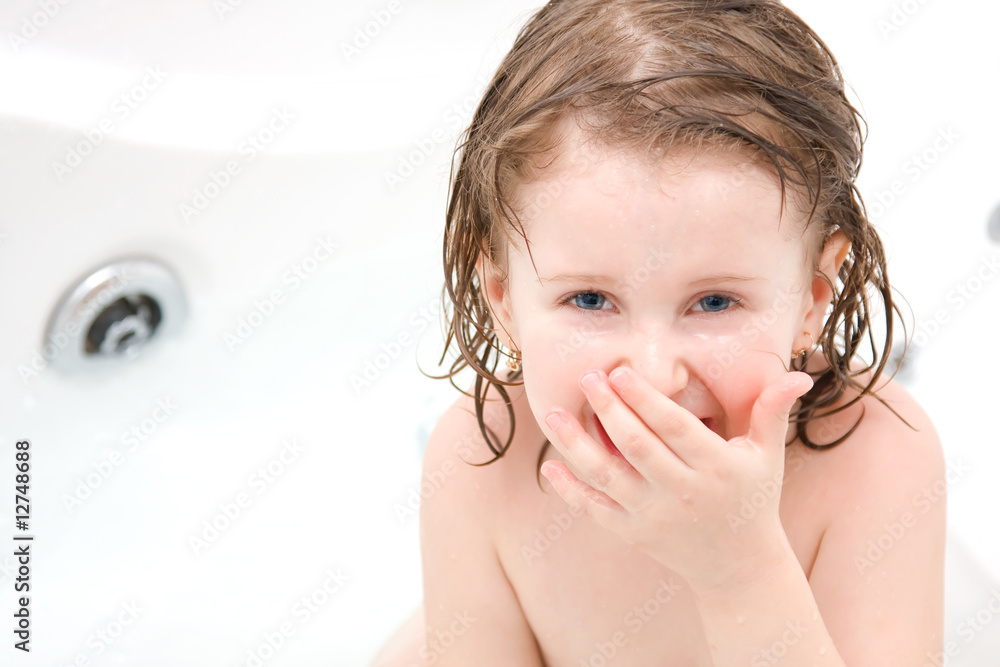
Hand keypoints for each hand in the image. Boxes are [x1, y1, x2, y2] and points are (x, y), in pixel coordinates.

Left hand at [540, 366, 812, 592]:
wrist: (739, 568)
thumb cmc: (752, 500)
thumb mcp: (767, 457)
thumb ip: (771, 412)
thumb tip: (796, 374)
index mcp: (716, 468)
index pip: (675, 428)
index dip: (646, 399)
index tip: (620, 371)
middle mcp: (684, 493)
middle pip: (637, 447)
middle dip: (609, 410)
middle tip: (587, 377)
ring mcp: (655, 516)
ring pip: (607, 476)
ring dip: (576, 444)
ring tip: (552, 412)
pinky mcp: (634, 534)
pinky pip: (596, 510)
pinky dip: (570, 490)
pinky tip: (550, 465)